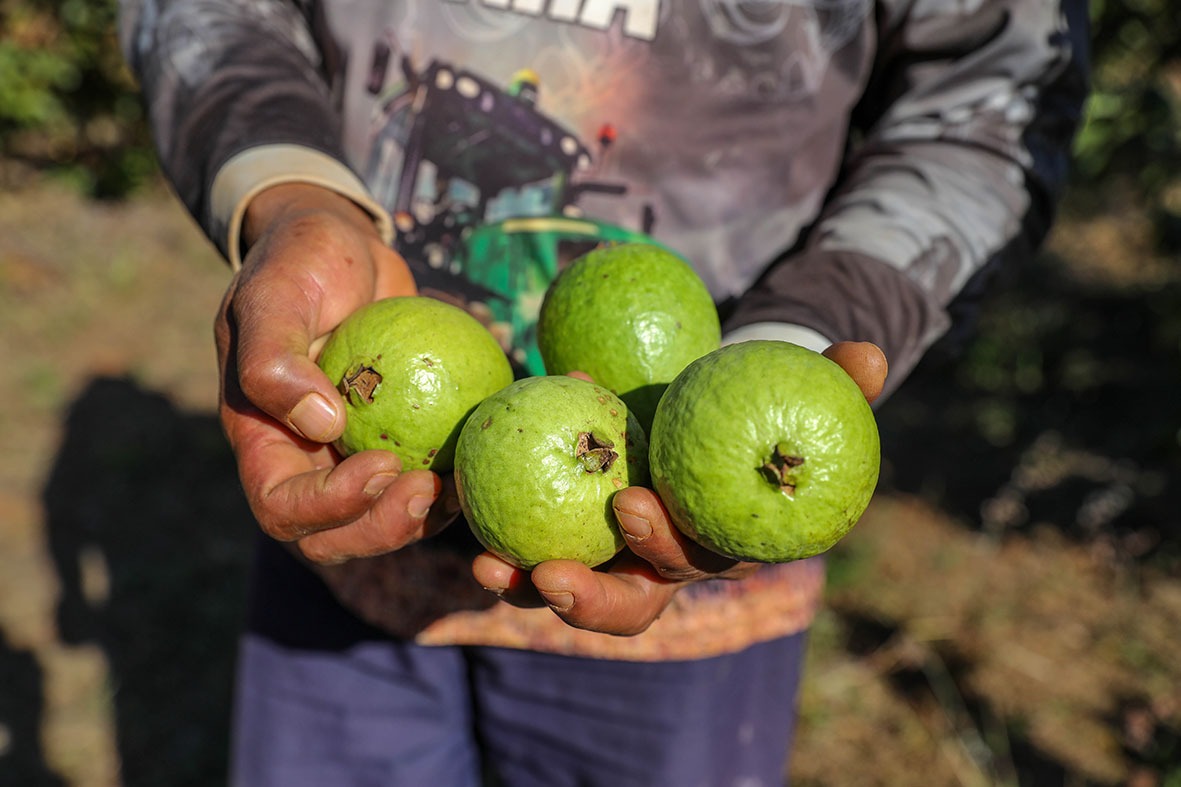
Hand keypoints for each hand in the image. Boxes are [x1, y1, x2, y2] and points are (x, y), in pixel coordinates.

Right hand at [216, 183, 452, 564]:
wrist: (342, 248)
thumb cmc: (298, 262)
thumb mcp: (274, 294)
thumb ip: (275, 357)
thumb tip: (321, 426)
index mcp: (263, 442)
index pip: (282, 506)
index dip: (328, 506)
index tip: (381, 464)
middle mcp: (304, 463)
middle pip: (336, 535)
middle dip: (382, 528)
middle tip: (430, 490)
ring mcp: (351, 459)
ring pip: (384, 519)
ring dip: (423, 517)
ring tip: (462, 483)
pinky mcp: (400, 443)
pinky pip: (425, 477)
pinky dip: (454, 479)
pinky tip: (486, 455)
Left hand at [471, 341, 888, 634]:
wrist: (704, 407)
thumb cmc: (753, 400)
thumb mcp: (793, 385)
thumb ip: (836, 379)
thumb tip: (871, 354)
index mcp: (719, 539)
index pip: (698, 559)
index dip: (667, 546)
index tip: (630, 508)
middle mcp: (665, 564)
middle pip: (632, 604)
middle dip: (592, 600)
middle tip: (549, 573)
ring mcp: (615, 558)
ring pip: (573, 592)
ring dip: (527, 588)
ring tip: (486, 568)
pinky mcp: (571, 535)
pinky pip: (531, 550)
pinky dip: (500, 546)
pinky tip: (459, 525)